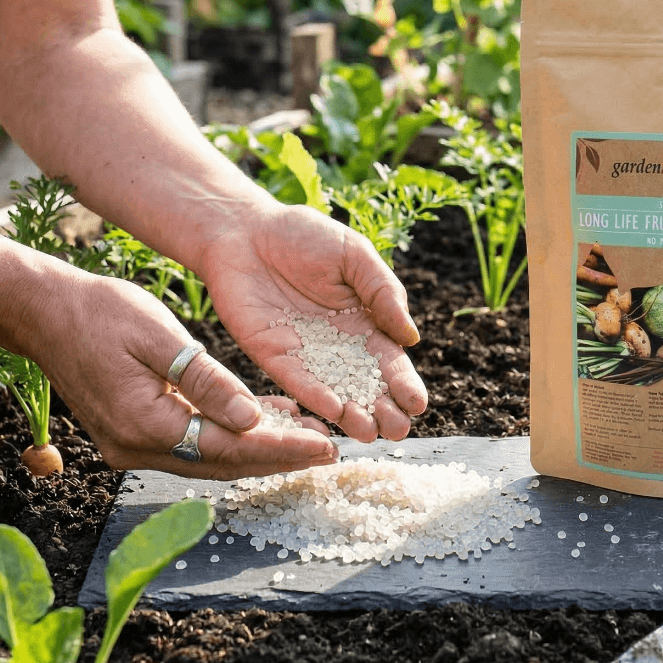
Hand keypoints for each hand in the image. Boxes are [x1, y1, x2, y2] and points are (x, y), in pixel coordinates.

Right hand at [19, 267, 337, 477]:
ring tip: (308, 434)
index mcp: (145, 424)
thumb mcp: (161, 337)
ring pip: (209, 457)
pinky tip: (263, 418)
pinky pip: (191, 443)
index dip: (281, 448)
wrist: (44, 313)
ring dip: (257, 448)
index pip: (229, 448)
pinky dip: (228, 435)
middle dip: (278, 456)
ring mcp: (131, 446)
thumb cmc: (101, 312)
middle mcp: (136, 447)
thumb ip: (206, 380)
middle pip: (222, 463)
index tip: (325, 444)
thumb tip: (252, 419)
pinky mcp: (132, 433)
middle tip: (330, 447)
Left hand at [200, 202, 427, 441]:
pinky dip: (314, 397)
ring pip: (333, 392)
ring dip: (352, 414)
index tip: (418, 404)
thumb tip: (411, 337)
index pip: (389, 360)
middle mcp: (337, 345)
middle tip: (397, 430)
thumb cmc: (304, 235)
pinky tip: (332, 410)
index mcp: (363, 320)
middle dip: (383, 410)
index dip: (404, 383)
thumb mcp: (354, 254)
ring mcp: (304, 353)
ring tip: (369, 433)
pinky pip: (295, 381)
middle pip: (365, 386)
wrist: (244, 229)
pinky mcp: (271, 354)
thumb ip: (383, 291)